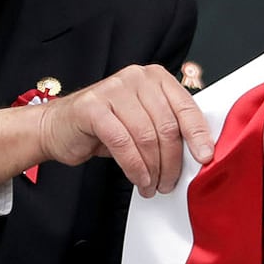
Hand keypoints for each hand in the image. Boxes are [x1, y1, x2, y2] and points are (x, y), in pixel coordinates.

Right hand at [31, 64, 214, 194]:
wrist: (59, 127)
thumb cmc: (104, 126)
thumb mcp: (142, 121)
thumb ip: (167, 127)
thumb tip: (197, 153)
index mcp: (155, 78)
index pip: (185, 107)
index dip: (198, 135)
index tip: (204, 158)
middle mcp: (136, 78)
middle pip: (167, 126)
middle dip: (171, 162)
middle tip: (169, 182)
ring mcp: (113, 89)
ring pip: (146, 136)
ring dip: (152, 169)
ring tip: (152, 185)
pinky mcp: (92, 107)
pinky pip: (122, 143)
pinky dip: (134, 167)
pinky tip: (138, 179)